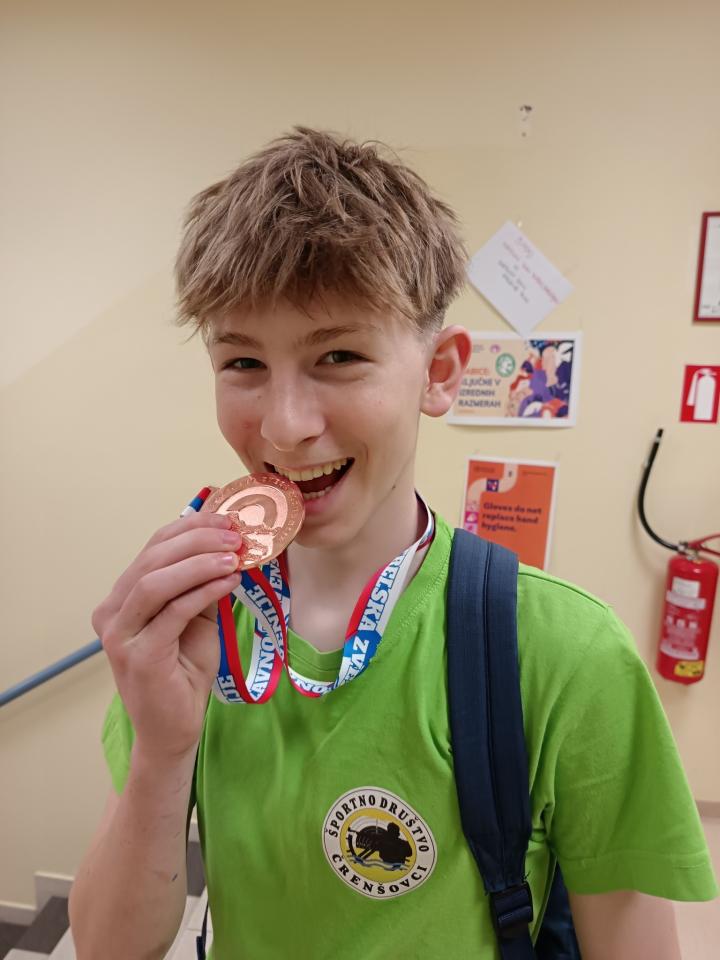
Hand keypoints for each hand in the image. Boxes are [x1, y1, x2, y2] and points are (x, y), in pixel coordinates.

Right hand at [92, 511, 242, 762]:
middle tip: (236, 535)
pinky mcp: (139, 655)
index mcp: (121, 598)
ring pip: (156, 581)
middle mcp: (111, 612)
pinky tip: (229, 582)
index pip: (153, 547)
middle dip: (198, 540)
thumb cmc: (183, 672)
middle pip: (152, 558)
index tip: (227, 519)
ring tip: (235, 555)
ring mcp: (120, 634)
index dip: (190, 527)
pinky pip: (173, 612)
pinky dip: (202, 591)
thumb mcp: (196, 618)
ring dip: (200, 562)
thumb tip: (230, 545)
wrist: (173, 728)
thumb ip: (202, 584)